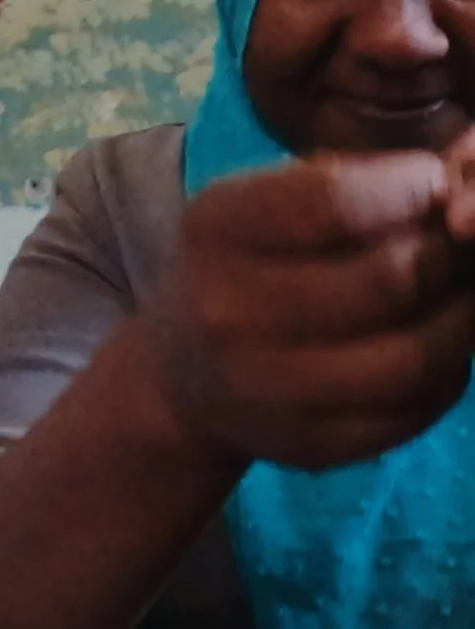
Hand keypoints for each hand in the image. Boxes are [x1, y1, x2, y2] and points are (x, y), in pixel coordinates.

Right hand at [148, 145, 474, 472]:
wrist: (180, 374)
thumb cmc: (244, 263)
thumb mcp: (263, 200)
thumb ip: (353, 181)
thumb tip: (458, 190)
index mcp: (216, 231)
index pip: (336, 201)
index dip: (412, 187)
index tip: (430, 185)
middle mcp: (226, 316)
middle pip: (390, 279)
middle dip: (446, 255)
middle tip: (451, 248)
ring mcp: (263, 393)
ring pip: (413, 358)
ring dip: (460, 321)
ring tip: (457, 300)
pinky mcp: (305, 447)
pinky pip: (413, 411)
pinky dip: (447, 375)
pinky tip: (434, 351)